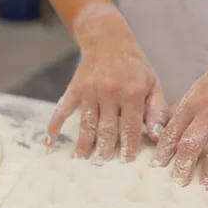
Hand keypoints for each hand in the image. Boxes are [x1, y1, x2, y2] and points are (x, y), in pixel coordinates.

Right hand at [44, 3, 168, 163]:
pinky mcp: (75, 89)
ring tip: (82, 162)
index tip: (126, 163)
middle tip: (103, 168)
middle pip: (108, 129)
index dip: (130, 146)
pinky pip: (63, 110)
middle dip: (106, 150)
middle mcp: (111, 93)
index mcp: (133, 92)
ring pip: (87, 124)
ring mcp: (90, 91)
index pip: (131, 127)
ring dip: (84, 145)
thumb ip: (156, 110)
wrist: (108, 39)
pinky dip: (54, 126)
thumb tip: (158, 136)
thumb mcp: (152, 83)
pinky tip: (49, 142)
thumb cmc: (134, 65)